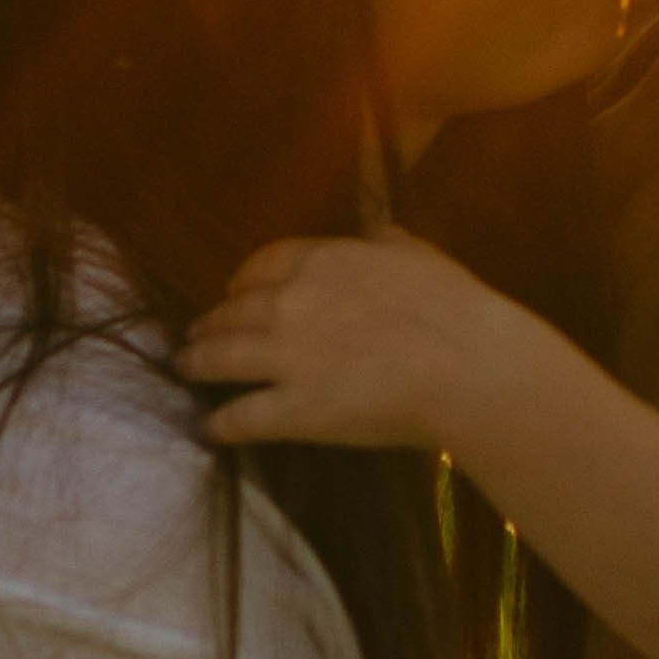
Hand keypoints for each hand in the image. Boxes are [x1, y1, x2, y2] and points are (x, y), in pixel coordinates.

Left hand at [183, 229, 524, 451]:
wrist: (471, 367)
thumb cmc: (455, 308)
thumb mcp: (417, 253)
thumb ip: (383, 241)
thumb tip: (372, 230)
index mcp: (321, 260)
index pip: (260, 266)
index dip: (241, 282)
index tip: (236, 292)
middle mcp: (291, 303)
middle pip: (232, 310)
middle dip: (211, 322)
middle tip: (199, 335)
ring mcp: (287, 358)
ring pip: (220, 358)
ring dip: (198, 362)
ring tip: (187, 368)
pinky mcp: (295, 411)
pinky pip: (241, 417)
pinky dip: (221, 423)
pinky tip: (212, 428)